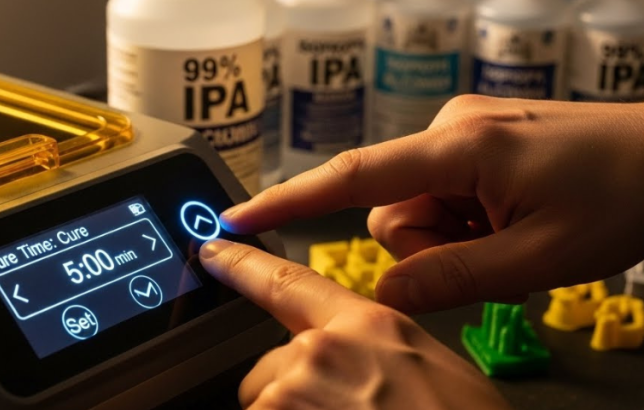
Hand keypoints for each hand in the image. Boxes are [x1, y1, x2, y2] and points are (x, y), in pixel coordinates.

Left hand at [199, 239, 510, 409]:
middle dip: (294, 392)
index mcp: (367, 326)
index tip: (214, 249)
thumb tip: (355, 358)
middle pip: (272, 366)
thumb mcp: (430, 368)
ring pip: (268, 405)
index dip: (243, 264)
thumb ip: (376, 348)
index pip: (288, 283)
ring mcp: (294, 394)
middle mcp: (322, 352)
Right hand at [221, 90, 643, 312]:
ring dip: (452, 235)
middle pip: (391, 211)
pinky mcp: (473, 139)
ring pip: (416, 208)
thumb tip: (383, 297)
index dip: (290, 201)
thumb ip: (454, 279)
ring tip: (513, 231)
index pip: (354, 176)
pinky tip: (512, 215)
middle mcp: (448, 127)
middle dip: (431, 247)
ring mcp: (461, 130)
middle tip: (497, 251)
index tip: (237, 218)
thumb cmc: (619, 196)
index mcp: (460, 148)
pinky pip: (440, 193)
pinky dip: (465, 219)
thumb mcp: (539, 257)